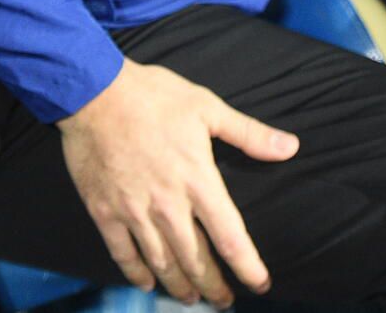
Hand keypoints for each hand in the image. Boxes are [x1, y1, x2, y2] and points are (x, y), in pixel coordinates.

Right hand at [59, 58, 298, 305]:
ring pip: (162, 262)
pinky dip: (136, 273)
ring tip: (190, 298)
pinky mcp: (104, 212)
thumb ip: (249, 134)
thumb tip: (290, 147)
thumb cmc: (155, 97)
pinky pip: (123, 253)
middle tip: (224, 302)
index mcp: (198, 181)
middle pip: (196, 260)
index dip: (248, 266)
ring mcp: (134, 212)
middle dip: (213, 286)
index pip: (230, 238)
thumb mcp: (208, 108)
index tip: (261, 284)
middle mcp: (168, 206)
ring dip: (178, 285)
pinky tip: (147, 283)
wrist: (95, 93)